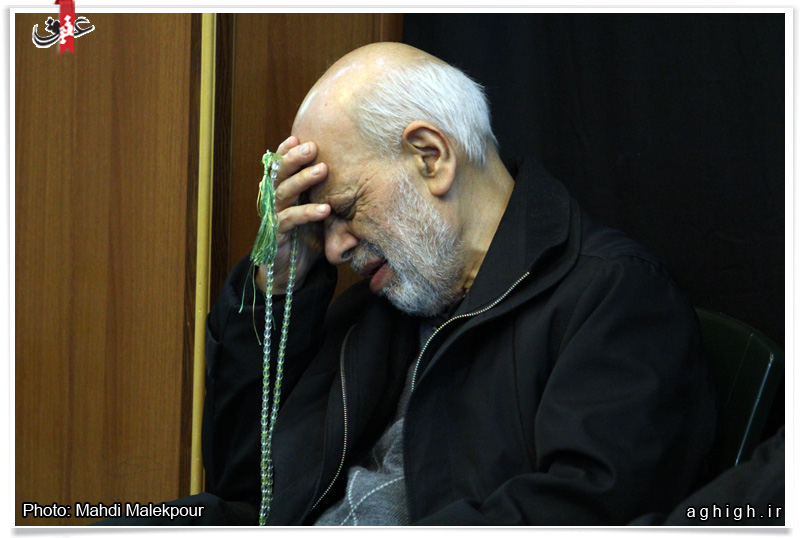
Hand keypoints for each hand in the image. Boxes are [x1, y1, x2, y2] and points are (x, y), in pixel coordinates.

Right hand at [256, 136, 330, 293]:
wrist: (290, 272)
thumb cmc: (307, 238)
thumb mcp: (322, 215)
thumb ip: (332, 198)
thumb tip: (362, 182)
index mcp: (286, 192)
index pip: (282, 167)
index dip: (286, 151)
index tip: (300, 137)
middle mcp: (277, 201)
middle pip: (279, 173)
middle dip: (294, 158)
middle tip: (312, 147)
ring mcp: (275, 217)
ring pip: (283, 192)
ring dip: (302, 180)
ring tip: (322, 170)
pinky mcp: (277, 235)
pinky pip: (289, 219)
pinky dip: (307, 213)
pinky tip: (324, 209)